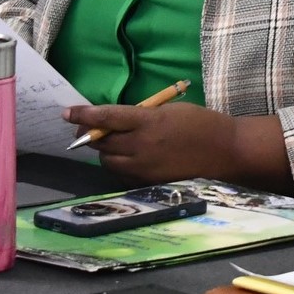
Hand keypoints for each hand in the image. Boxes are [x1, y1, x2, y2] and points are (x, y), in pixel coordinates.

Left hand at [63, 103, 281, 187]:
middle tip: (87, 129)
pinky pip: (123, 174)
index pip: (105, 118)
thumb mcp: (169, 110)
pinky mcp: (150, 182)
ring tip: (111, 143)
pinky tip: (129, 157)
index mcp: (147, 122)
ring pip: (108, 160)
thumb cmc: (202, 124)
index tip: (66, 112)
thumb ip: (142, 116)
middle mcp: (141, 146)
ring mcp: (144, 167)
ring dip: (105, 151)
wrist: (227, 152)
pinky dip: (119, 164)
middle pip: (101, 142)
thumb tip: (116, 121)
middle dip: (91, 135)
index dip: (83, 115)